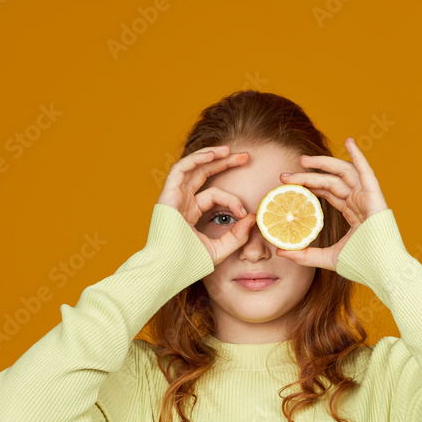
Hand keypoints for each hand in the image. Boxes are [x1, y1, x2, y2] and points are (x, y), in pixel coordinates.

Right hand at [156, 144, 257, 265]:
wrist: (168, 271)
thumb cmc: (188, 264)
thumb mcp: (219, 250)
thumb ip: (237, 236)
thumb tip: (253, 218)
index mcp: (189, 212)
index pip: (214, 196)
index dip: (232, 200)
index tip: (247, 212)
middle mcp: (181, 202)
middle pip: (204, 174)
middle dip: (224, 163)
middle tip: (245, 157)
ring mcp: (173, 197)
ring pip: (193, 167)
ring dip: (211, 156)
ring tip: (230, 150)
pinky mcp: (168, 195)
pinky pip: (181, 169)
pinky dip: (197, 159)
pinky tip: (214, 155)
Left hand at [275, 137, 389, 270]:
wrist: (384, 272)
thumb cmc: (363, 266)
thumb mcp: (329, 258)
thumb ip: (305, 255)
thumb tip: (280, 251)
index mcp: (353, 213)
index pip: (328, 192)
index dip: (309, 185)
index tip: (287, 184)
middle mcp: (360, 202)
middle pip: (331, 181)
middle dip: (308, 175)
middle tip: (285, 175)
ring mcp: (368, 198)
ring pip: (343, 173)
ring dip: (323, 163)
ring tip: (302, 160)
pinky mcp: (376, 198)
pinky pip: (366, 172)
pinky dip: (359, 156)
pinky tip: (349, 142)